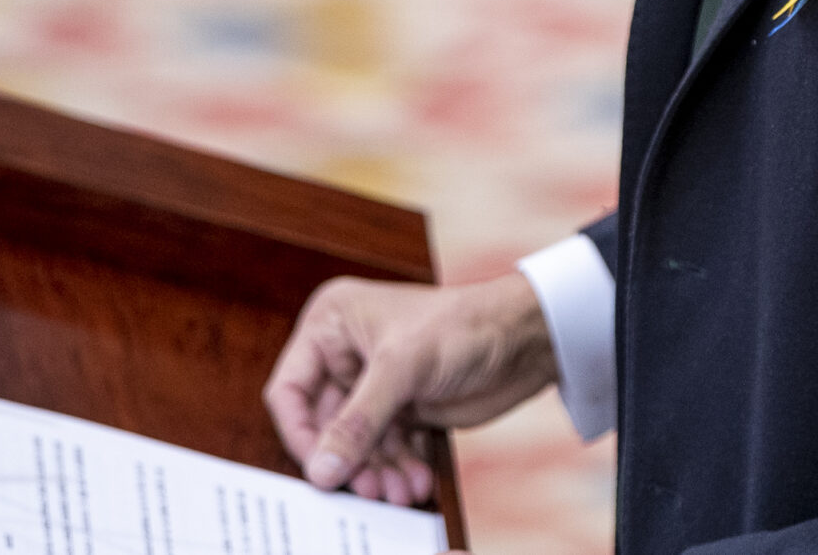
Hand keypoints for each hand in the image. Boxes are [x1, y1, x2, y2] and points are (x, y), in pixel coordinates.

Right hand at [265, 272, 556, 504]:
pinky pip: (388, 448)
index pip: (291, 390)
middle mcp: (347, 353)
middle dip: (350, 460)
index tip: (319, 471)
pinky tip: (416, 482)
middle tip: (369, 490)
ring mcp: (376, 383)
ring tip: (400, 492)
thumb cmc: (463, 325)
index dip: (301, 434)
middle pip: (326, 424)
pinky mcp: (404, 406)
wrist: (525, 338)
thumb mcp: (402, 369)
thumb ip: (357, 423)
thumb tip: (320, 471)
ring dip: (378, 471)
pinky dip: (400, 467)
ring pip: (358, 443)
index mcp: (331, 324)